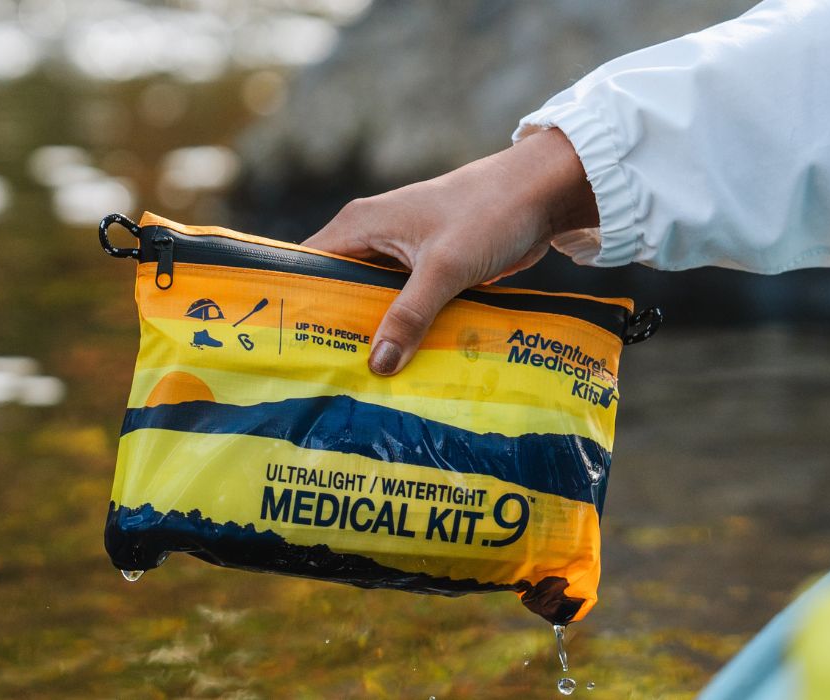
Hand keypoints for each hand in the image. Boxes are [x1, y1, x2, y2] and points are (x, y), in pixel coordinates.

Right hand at [302, 128, 597, 375]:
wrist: (543, 192)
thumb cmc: (489, 214)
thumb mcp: (445, 267)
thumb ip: (410, 315)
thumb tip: (377, 365)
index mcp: (360, 224)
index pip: (307, 265)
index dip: (295, 303)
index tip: (287, 346)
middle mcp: (372, 236)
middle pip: (337, 288)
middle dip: (335, 327)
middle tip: (324, 373)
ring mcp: (401, 251)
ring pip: (373, 298)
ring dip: (373, 330)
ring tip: (359, 376)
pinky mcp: (428, 265)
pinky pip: (403, 301)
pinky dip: (403, 326)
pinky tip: (403, 361)